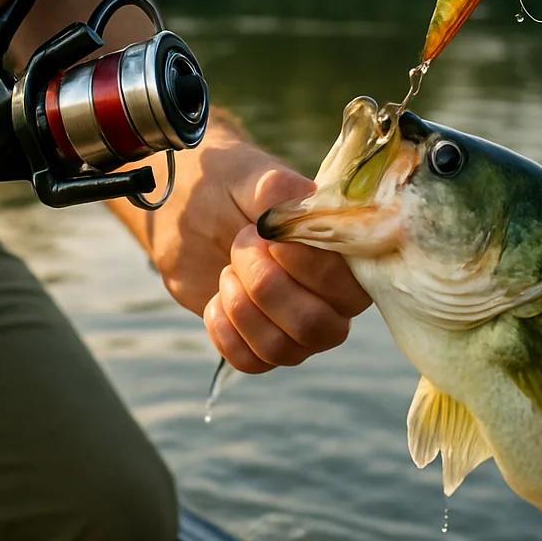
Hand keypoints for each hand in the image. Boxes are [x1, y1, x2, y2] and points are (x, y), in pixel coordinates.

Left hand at [137, 122, 370, 372]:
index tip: (270, 236)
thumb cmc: (234, 188)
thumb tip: (298, 201)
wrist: (191, 211)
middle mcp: (333, 301)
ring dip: (242, 307)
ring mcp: (299, 328)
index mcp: (346, 258)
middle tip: (240, 246)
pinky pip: (251, 362)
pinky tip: (216, 298)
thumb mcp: (253, 178)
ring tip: (228, 271)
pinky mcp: (263, 345)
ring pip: (282, 349)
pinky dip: (224, 331)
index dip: (309, 268)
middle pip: (316, 326)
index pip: (351, 287)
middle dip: (266, 286)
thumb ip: (279, 190)